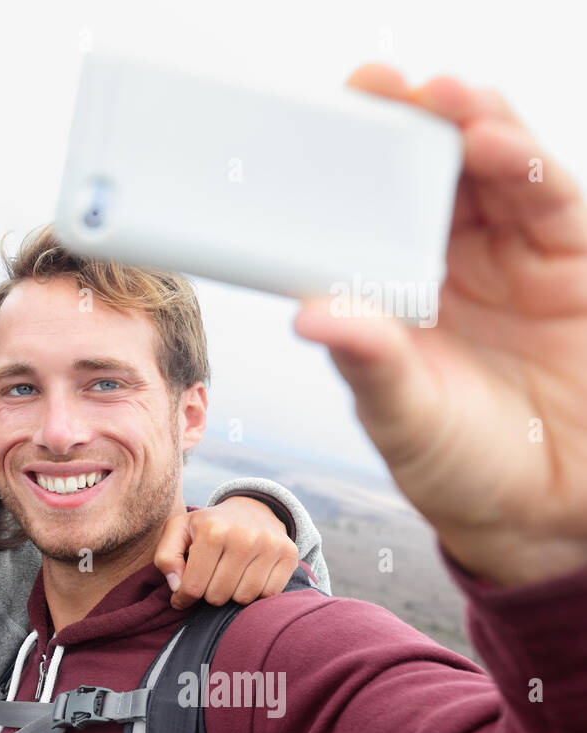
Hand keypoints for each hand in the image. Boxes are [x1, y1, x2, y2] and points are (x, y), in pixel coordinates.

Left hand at [155, 497, 299, 610]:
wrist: (251, 509)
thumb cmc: (209, 525)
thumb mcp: (179, 530)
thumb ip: (166, 557)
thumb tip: (176, 586)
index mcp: (212, 531)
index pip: (193, 587)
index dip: (183, 598)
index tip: (182, 596)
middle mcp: (243, 537)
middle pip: (218, 596)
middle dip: (208, 594)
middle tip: (209, 580)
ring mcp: (269, 545)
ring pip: (243, 598)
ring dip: (232, 595)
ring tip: (227, 578)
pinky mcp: (289, 554)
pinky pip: (268, 595)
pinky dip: (255, 593)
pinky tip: (247, 577)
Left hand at [293, 65, 586, 586]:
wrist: (541, 507)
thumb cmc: (456, 461)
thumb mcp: (400, 414)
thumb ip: (368, 360)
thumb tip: (311, 314)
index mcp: (390, 290)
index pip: (366, 209)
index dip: (348, 164)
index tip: (318, 124)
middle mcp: (447, 262)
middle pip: (426, 171)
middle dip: (404, 122)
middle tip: (376, 86)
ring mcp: (508, 255)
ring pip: (486, 168)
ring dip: (464, 124)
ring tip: (438, 97)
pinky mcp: (565, 259)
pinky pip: (545, 196)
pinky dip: (519, 159)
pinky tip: (489, 138)